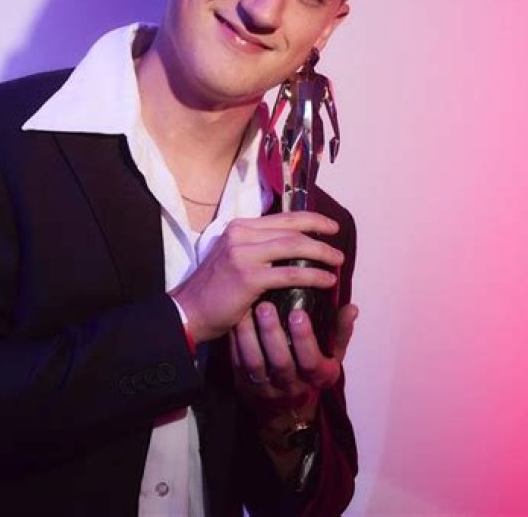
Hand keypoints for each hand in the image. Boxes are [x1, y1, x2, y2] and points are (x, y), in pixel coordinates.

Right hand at [170, 211, 342, 343]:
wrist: (189, 310)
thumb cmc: (214, 289)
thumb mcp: (233, 257)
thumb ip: (256, 248)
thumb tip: (291, 247)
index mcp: (239, 227)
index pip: (282, 217)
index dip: (310, 219)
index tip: (329, 225)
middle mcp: (241, 234)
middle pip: (291, 228)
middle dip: (320, 232)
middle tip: (338, 240)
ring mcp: (244, 254)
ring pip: (294, 246)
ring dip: (321, 253)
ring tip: (338, 261)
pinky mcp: (249, 276)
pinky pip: (290, 273)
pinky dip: (313, 275)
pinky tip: (327, 280)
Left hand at [231, 301, 358, 424]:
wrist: (286, 412)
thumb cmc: (312, 372)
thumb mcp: (333, 356)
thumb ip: (340, 332)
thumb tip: (351, 308)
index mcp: (317, 376)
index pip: (310, 360)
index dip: (304, 337)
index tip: (298, 312)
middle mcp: (291, 385)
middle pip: (280, 361)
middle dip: (272, 333)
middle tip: (265, 306)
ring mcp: (266, 386)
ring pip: (255, 362)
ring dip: (249, 335)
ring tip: (246, 311)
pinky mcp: (245, 384)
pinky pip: (238, 361)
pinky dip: (235, 340)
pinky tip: (234, 320)